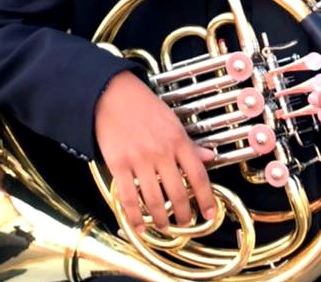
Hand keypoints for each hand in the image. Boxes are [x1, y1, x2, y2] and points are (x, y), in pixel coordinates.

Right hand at [94, 71, 216, 233]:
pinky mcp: (118, 164)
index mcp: (177, 140)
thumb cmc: (141, 104)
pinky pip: (129, 197)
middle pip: (178, 193)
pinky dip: (135, 216)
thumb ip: (189, 142)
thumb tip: (208, 156)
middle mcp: (160, 152)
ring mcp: (139, 159)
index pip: (198, 176)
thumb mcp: (172, 120)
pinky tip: (140, 225)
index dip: (206, 199)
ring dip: (161, 219)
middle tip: (185, 223)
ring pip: (154, 199)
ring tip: (165, 226)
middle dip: (183, 214)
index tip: (209, 212)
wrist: (111, 94)